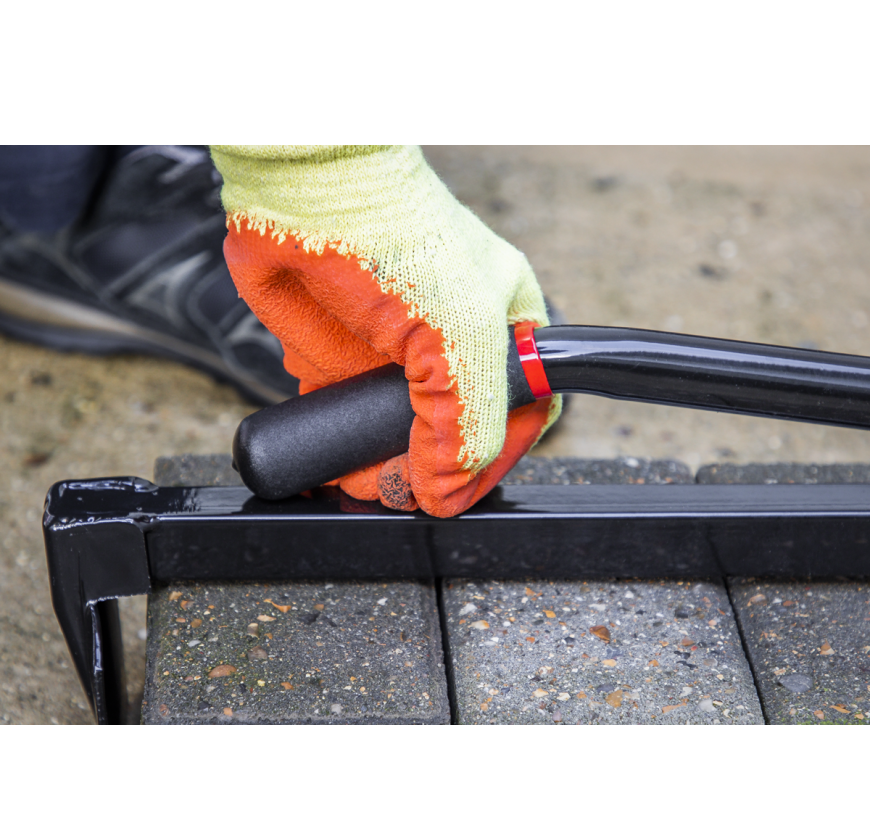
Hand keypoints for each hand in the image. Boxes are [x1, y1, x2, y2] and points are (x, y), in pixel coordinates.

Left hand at [210, 145, 561, 516]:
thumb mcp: (461, 331)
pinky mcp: (341, 362)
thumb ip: (465, 419)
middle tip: (404, 492)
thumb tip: (446, 488)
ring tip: (364, 484)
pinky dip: (341, 449)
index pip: (518, 415)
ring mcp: (393, 358)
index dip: (491, 461)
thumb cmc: (395, 232)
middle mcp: (449, 348)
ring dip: (383, 471)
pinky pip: (347, 422)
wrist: (302, 197)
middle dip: (431, 472)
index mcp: (501, 330)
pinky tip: (335, 464)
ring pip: (398, 437)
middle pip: (453, 435)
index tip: (458, 493)